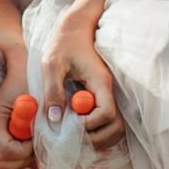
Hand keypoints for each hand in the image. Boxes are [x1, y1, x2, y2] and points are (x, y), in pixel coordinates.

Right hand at [0, 47, 38, 168]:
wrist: (19, 66)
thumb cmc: (30, 78)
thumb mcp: (38, 96)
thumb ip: (41, 120)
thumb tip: (48, 145)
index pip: (4, 150)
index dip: (24, 152)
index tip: (38, 142)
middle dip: (20, 164)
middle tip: (36, 154)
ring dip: (15, 168)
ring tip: (31, 158)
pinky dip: (8, 167)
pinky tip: (23, 160)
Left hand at [47, 5, 125, 152]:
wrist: (76, 28)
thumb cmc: (63, 43)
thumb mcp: (51, 63)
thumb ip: (52, 90)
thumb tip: (54, 119)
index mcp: (100, 82)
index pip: (107, 113)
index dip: (90, 125)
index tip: (71, 124)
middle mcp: (109, 92)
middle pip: (116, 127)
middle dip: (96, 139)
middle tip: (74, 138)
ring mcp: (108, 96)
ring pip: (116, 128)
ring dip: (99, 139)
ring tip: (77, 138)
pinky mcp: (102, 98)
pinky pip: (109, 124)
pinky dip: (98, 134)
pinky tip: (80, 131)